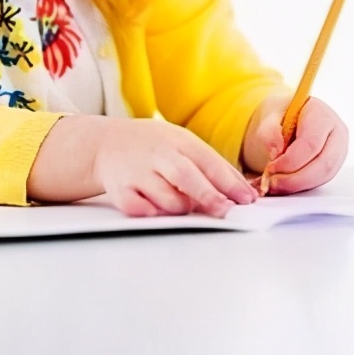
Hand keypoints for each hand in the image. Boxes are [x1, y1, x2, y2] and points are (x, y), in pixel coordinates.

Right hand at [91, 117, 257, 217]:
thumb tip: (242, 190)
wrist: (106, 142)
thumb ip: (209, 165)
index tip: (247, 200)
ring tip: (184, 207)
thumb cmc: (153, 146)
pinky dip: (149, 213)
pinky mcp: (119, 189)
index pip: (209, 163)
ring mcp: (138, 172)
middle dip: (209, 196)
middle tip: (226, 211)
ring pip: (165, 197)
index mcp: (179, 142)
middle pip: (187, 176)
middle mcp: (159, 155)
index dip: (230, 183)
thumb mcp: (182, 143)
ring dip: (180, 207)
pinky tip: (155, 211)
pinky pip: (137, 208)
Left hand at [242, 94, 348, 194]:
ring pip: (324, 176)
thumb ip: (270, 131)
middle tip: (272, 183)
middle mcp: (336, 132)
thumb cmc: (278, 117)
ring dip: (298, 185)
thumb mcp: (268, 118)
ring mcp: (338, 150)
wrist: (284, 120)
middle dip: (296, 179)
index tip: (270, 168)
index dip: (290, 161)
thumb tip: (276, 151)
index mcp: (321, 114)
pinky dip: (301, 187)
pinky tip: (284, 185)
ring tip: (275, 184)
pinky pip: (321, 181)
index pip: (311, 143)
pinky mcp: (333, 165)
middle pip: (323, 164)